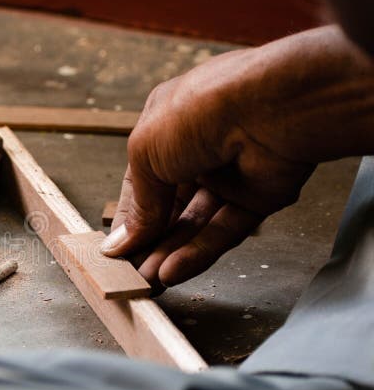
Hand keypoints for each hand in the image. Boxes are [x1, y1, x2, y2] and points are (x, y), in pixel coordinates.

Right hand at [101, 26, 373, 288]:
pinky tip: (173, 272)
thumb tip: (121, 243)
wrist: (271, 108)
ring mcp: (231, 174)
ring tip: (148, 281)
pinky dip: (199, 252)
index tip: (116, 251)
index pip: (141, 182)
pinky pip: (225, 230)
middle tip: (131, 274)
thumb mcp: (145, 153)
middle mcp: (198, 149)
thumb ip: (137, 204)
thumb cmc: (200, 112)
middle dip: (149, 241)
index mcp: (167, 127)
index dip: (129, 218)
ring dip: (170, 252)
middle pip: (169, 207)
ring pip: (195, 223)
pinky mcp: (260, 197)